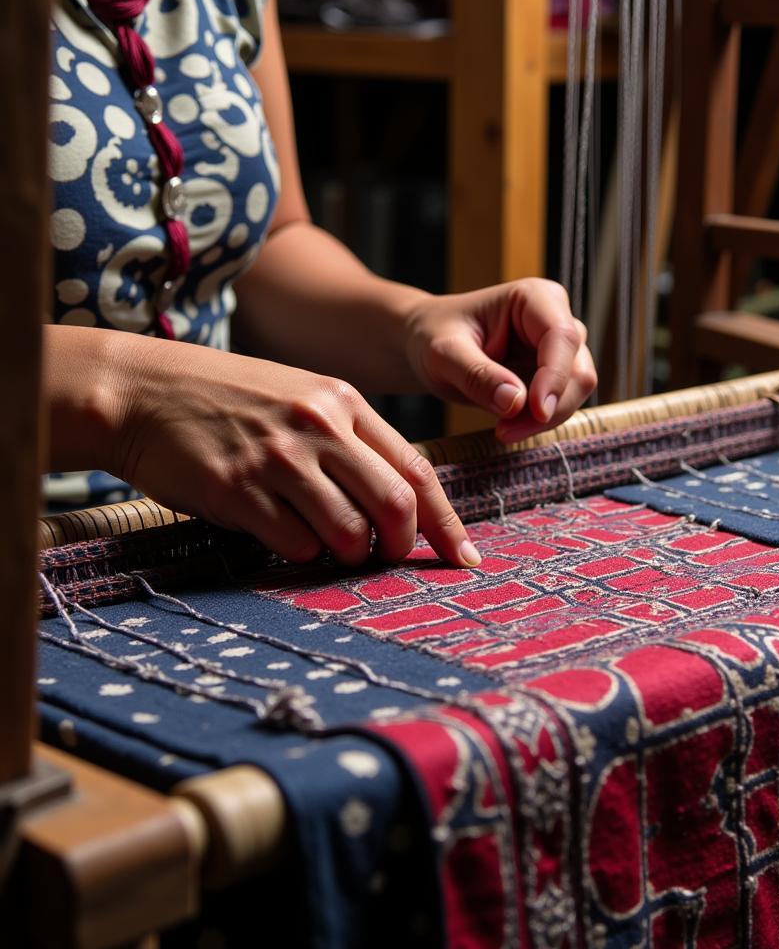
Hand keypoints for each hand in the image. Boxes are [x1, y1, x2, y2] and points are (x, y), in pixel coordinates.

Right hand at [104, 335, 479, 566]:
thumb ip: (352, 440)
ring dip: (350, 555)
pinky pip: (295, 545)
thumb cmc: (231, 401)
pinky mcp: (238, 490)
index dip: (445, 521)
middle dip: (402, 545)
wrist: (145, 391)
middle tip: (388, 557)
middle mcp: (319, 425)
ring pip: (349, 533)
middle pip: (395, 504)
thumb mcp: (302, 398)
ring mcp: (279, 457)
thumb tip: (401, 503)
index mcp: (344, 402)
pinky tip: (282, 535)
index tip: (463, 557)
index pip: (417, 469)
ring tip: (331, 547)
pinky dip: (300, 554)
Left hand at [405, 278, 597, 441]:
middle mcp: (555, 319)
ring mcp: (558, 350)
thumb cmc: (433, 336)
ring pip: (575, 391)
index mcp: (534, 298)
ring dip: (544, 419)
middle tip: (508, 431)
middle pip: (577, 369)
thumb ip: (477, 375)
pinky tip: (508, 427)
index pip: (562, 337)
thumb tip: (515, 401)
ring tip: (503, 430)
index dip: (555, 377)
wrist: (426, 345)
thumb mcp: (443, 354)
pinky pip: (560, 405)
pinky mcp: (553, 376)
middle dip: (550, 407)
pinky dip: (538, 423)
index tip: (536, 411)